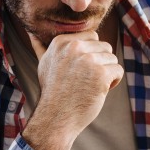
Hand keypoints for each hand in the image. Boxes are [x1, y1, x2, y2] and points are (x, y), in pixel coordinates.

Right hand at [22, 31, 122, 149]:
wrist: (56, 118)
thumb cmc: (53, 92)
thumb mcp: (44, 64)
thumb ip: (40, 47)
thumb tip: (30, 32)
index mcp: (61, 42)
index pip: (92, 36)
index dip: (91, 53)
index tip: (79, 70)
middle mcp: (74, 47)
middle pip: (105, 46)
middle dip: (101, 63)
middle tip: (85, 80)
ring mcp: (88, 60)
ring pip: (112, 58)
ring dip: (107, 73)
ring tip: (91, 86)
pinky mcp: (100, 74)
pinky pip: (118, 70)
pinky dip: (113, 82)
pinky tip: (99, 91)